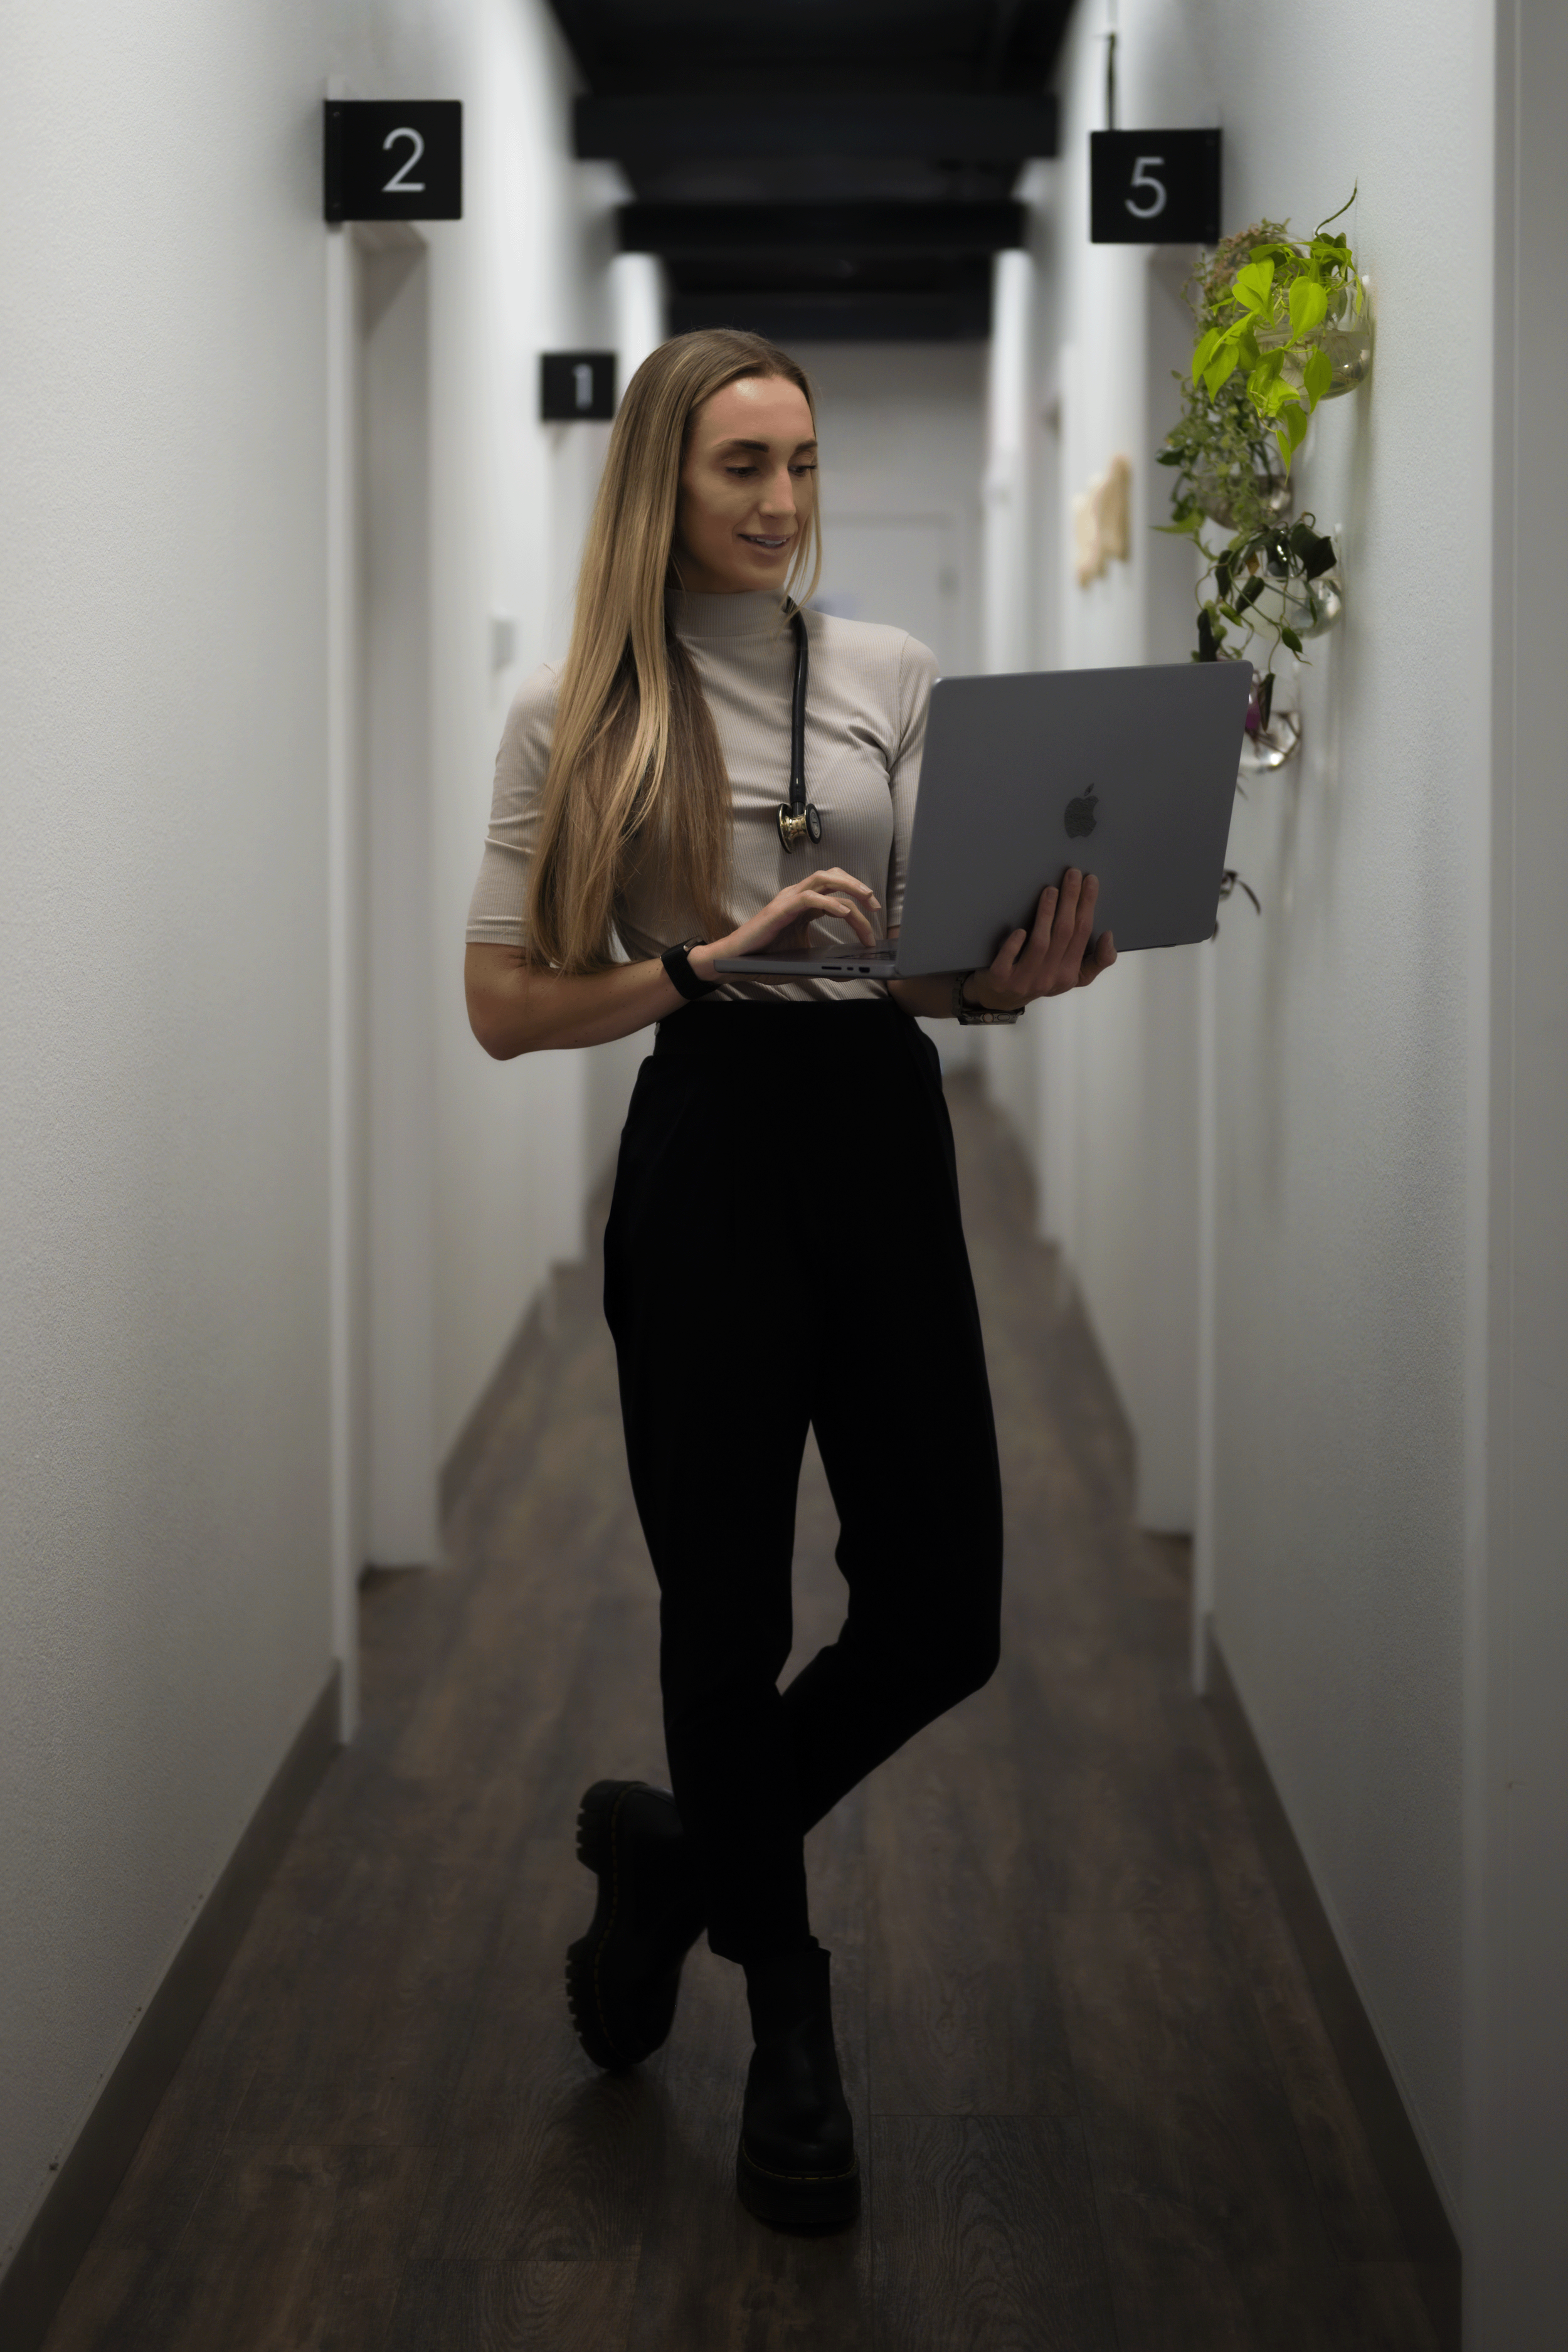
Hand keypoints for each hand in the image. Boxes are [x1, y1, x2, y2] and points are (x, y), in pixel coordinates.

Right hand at [689, 867, 879, 980]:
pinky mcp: (780, 909)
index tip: (874, 918)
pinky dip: (829, 902)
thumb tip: (850, 973)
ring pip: (823, 879)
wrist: (733, 963)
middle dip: (857, 886)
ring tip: (867, 901)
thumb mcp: (803, 960)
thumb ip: (825, 962)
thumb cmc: (764, 960)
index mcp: (803, 904)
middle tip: (875, 905)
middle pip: (832, 876)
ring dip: (849, 888)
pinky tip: (844, 912)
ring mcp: (788, 900)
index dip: (857, 900)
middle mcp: (797, 896)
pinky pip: (809, 898)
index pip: (835, 891)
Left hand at [965, 870, 1116, 1010]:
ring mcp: (1024, 980)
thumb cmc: (1039, 978)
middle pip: (1064, 933)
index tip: (1090, 880)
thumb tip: (1109, 936)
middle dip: (1071, 900)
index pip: (1083, 933)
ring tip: (1051, 890)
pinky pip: (1008, 960)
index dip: (1088, 905)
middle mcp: (1049, 978)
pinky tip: (1020, 930)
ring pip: (1040, 943)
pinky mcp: (1000, 979)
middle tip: (1072, 874)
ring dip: (1046, 914)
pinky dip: (1014, 945)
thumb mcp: (1072, 975)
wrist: (1000, 998)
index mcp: (1069, 973)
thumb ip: (1096, 960)